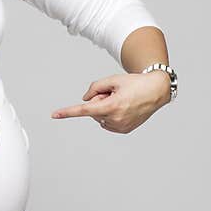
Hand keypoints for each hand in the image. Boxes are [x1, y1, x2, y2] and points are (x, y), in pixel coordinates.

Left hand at [50, 73, 169, 133]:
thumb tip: (85, 99)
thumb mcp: (113, 79)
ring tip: (122, 100)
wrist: (156, 90)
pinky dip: (110, 115)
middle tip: (114, 93)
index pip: (84, 110)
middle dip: (99, 100)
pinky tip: (124, 107)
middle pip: (93, 110)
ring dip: (105, 108)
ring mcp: (120, 127)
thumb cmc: (135, 83)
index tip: (54, 115)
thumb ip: (94, 87)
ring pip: (99, 117)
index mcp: (111, 106)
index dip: (68, 112)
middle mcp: (115, 120)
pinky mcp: (124, 130)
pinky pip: (107, 122)